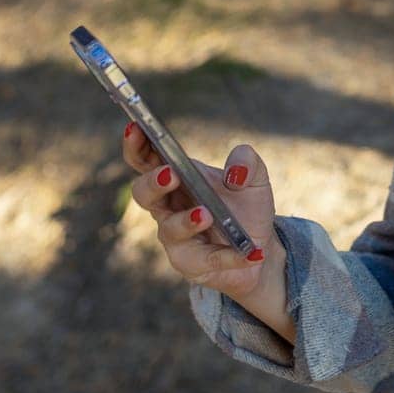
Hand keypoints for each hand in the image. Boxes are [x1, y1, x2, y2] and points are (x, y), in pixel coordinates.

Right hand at [121, 122, 280, 301]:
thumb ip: (248, 163)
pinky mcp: (190, 264)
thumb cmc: (246, 209)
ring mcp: (175, 238)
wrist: (258, 249)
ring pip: (169, 230)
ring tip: (206, 214)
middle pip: (143, 193)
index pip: (146, 159)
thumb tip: (235, 171)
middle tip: (171, 174)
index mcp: (176, 178)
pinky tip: (248, 252)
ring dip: (186, 221)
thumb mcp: (255, 180)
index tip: (136, 127)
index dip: (136, 145)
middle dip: (153, 183)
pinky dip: (227, 256)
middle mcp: (168, 207)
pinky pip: (204, 260)